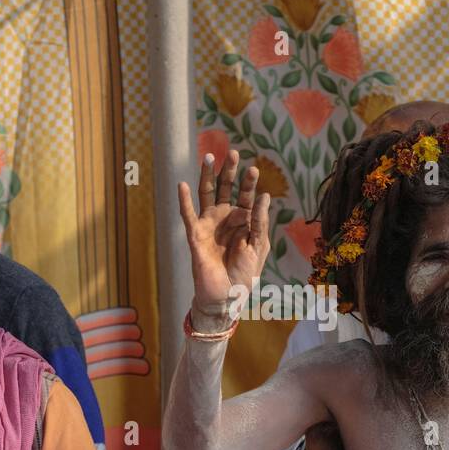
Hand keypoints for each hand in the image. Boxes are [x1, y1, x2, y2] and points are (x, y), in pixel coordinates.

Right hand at [177, 148, 270, 325]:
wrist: (226, 297)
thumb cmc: (244, 275)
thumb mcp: (259, 246)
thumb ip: (260, 221)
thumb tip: (265, 196)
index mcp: (242, 221)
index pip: (246, 196)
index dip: (249, 183)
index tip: (254, 169)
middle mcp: (224, 218)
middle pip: (225, 189)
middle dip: (229, 171)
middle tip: (233, 153)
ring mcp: (209, 225)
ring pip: (206, 195)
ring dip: (207, 176)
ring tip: (209, 157)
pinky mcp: (195, 235)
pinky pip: (188, 215)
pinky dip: (184, 200)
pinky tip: (183, 184)